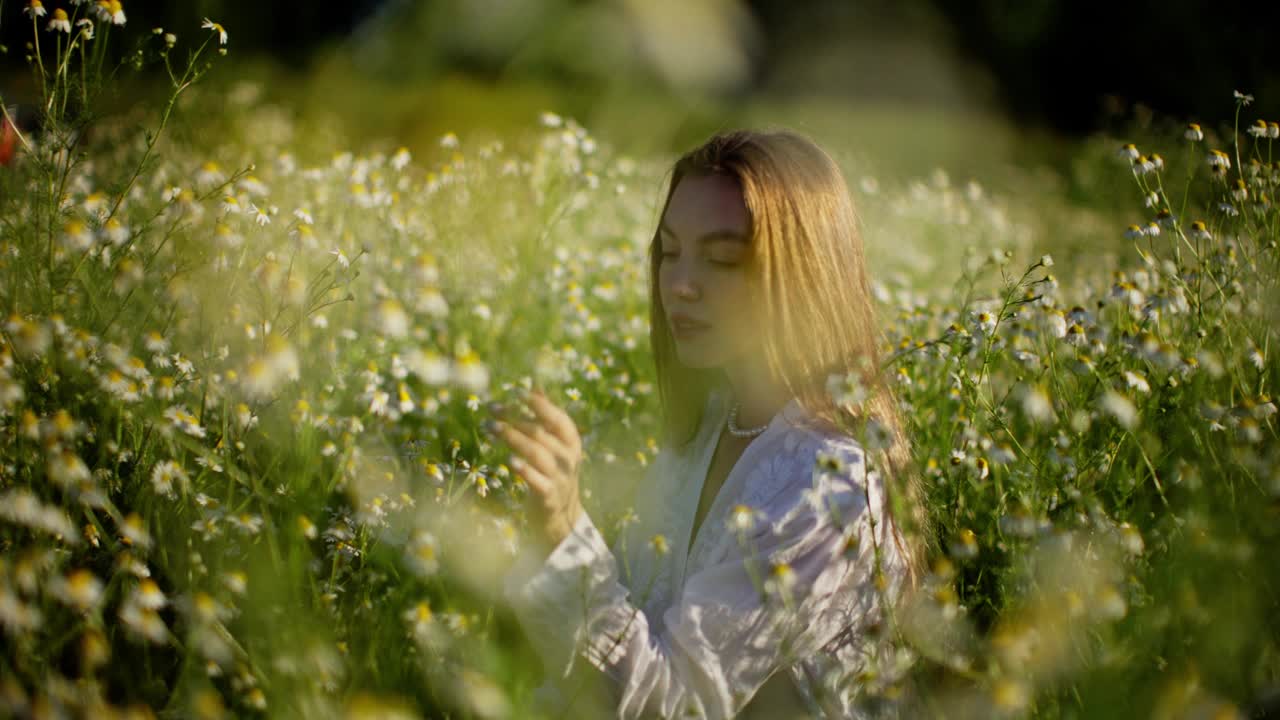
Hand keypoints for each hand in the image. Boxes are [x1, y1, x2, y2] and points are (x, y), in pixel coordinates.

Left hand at [488, 386, 584, 547]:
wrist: (561, 513)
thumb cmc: (553, 469)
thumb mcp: (555, 442)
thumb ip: (546, 414)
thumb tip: (536, 383)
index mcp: (571, 440)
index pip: (556, 417)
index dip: (537, 403)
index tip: (515, 392)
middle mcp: (568, 457)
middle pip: (540, 432)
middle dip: (514, 418)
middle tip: (491, 408)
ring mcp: (560, 476)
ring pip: (536, 452)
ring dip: (512, 437)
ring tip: (490, 427)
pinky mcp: (548, 496)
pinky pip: (536, 480)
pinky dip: (524, 469)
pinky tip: (510, 460)